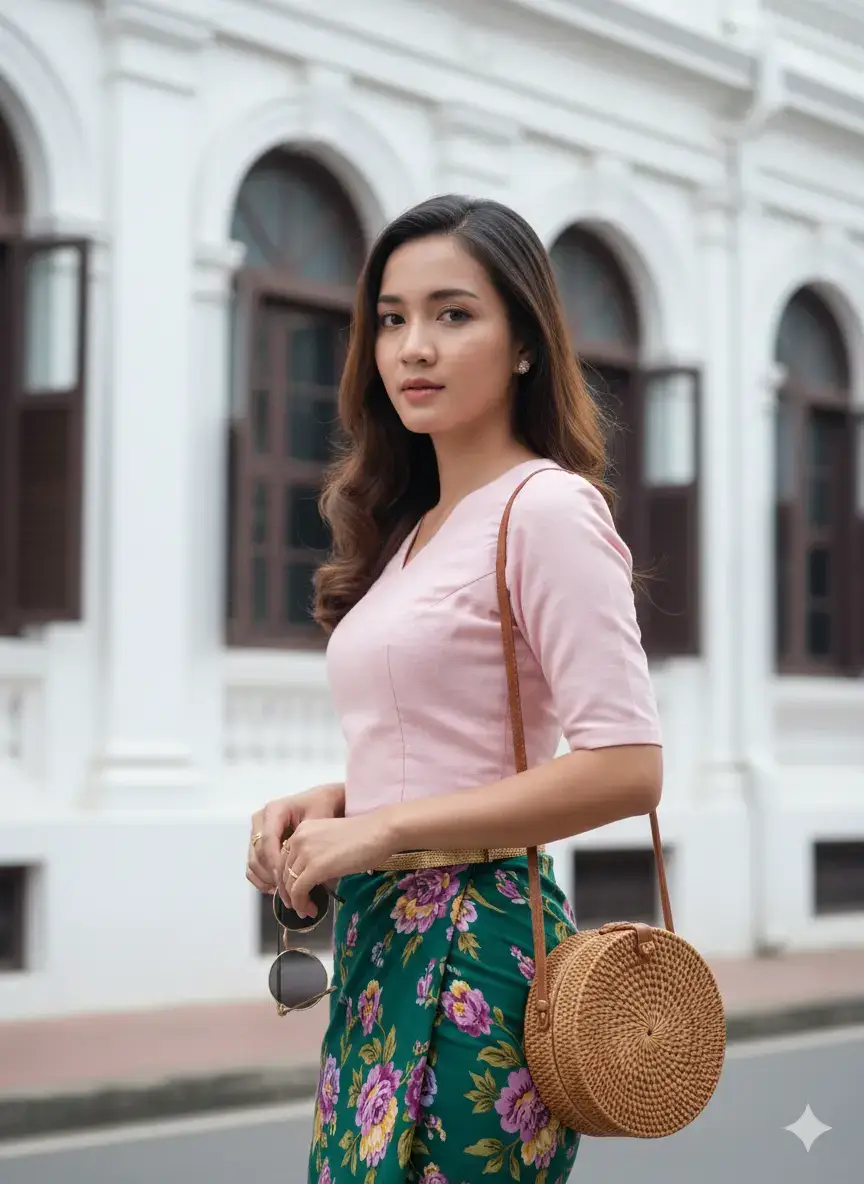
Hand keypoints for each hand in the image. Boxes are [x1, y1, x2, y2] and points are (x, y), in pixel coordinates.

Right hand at [246, 783, 344, 893]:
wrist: (321, 801)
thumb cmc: (321, 806)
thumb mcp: (319, 819)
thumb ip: (312, 841)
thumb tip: (311, 871)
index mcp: (274, 810)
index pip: (268, 841)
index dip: (276, 863)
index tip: (289, 880)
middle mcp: (261, 820)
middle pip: (258, 854)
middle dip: (273, 876)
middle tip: (289, 892)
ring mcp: (257, 832)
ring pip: (254, 862)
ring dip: (267, 880)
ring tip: (286, 892)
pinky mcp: (257, 844)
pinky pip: (252, 866)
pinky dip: (261, 879)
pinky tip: (276, 888)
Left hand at [280, 812, 398, 917]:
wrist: (379, 831)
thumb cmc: (364, 835)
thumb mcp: (331, 841)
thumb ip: (316, 853)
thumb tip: (311, 877)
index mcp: (302, 830)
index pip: (283, 858)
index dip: (286, 878)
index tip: (294, 892)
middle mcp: (298, 838)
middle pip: (283, 872)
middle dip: (288, 893)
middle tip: (298, 906)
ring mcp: (305, 853)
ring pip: (289, 883)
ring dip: (296, 901)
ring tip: (307, 911)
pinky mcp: (315, 868)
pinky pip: (299, 891)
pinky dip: (301, 904)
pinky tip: (311, 911)